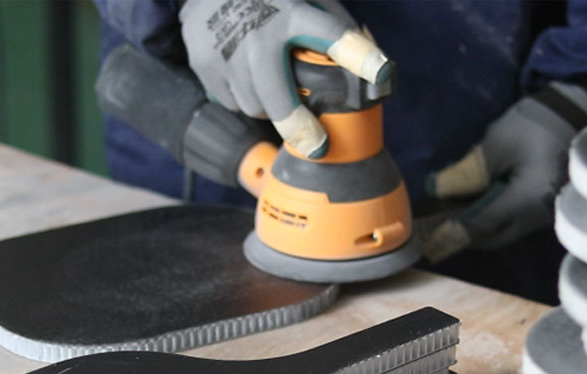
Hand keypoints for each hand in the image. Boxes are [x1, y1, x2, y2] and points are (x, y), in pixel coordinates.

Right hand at [179, 0, 391, 158]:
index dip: (359, 55)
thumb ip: (334, 26)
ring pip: (255, 106)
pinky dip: (242, 96)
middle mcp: (259, 34)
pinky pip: (232, 102)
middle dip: (296, 123)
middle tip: (317, 147)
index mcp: (294, 12)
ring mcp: (227, 50)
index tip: (382, 72)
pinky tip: (243, 72)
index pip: (332, 34)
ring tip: (271, 83)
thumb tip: (371, 71)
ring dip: (269, 106)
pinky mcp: (204, 64)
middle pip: (277, 93)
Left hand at [423, 82, 586, 258]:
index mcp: (528, 198)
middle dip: (462, 237)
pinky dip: (489, 221)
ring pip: (502, 233)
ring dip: (475, 230)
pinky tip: (471, 210)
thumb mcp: (496, 144)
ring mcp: (544, 215)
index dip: (452, 233)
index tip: (428, 240)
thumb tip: (436, 190)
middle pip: (493, 238)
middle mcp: (539, 215)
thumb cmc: (536, 124)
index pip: (483, 225)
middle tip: (434, 232)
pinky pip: (512, 223)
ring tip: (448, 222)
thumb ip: (465, 173)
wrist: (576, 113)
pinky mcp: (544, 209)